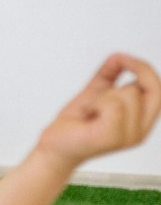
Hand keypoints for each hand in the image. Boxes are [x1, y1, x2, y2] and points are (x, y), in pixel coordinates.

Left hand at [36, 53, 160, 167]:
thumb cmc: (73, 126)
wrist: (54, 147)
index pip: (158, 89)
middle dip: (135, 73)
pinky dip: (98, 101)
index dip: (145, 69)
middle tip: (112, 76)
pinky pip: (114, 104)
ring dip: (105, 94)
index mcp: (141, 121)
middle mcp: (140, 130)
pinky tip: (90, 112)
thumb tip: (118, 56)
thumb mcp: (95, 93)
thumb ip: (109, 74)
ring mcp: (129, 136)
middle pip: (154, 88)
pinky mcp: (113, 137)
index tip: (125, 59)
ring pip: (129, 93)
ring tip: (93, 108)